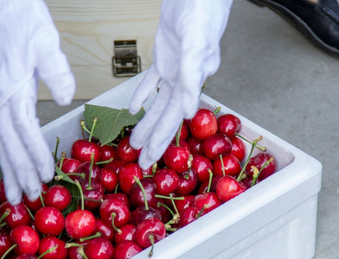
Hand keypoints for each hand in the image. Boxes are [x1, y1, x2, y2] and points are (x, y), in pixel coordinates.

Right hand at [0, 0, 74, 203]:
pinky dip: (4, 152)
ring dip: (8, 168)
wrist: (2, 8)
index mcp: (12, 88)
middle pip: (8, 142)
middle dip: (19, 171)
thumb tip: (64, 97)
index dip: (35, 154)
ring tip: (12, 193)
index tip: (46, 174)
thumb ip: (56, 71)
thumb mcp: (46, 42)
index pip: (24, 129)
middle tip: (27, 196)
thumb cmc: (24, 22)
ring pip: (0, 140)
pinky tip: (10, 165)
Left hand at [128, 0, 232, 168]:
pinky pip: (152, 81)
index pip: (176, 118)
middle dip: (155, 140)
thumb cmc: (202, 11)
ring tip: (137, 141)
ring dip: (148, 122)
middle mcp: (186, 79)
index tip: (153, 160)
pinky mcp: (165, 55)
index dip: (164, 140)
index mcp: (194, 80)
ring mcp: (175, 68)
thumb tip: (189, 112)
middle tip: (143, 162)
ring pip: (159, 103)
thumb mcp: (197, 45)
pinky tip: (135, 107)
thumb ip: (193, 78)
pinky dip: (144, 94)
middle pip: (166, 116)